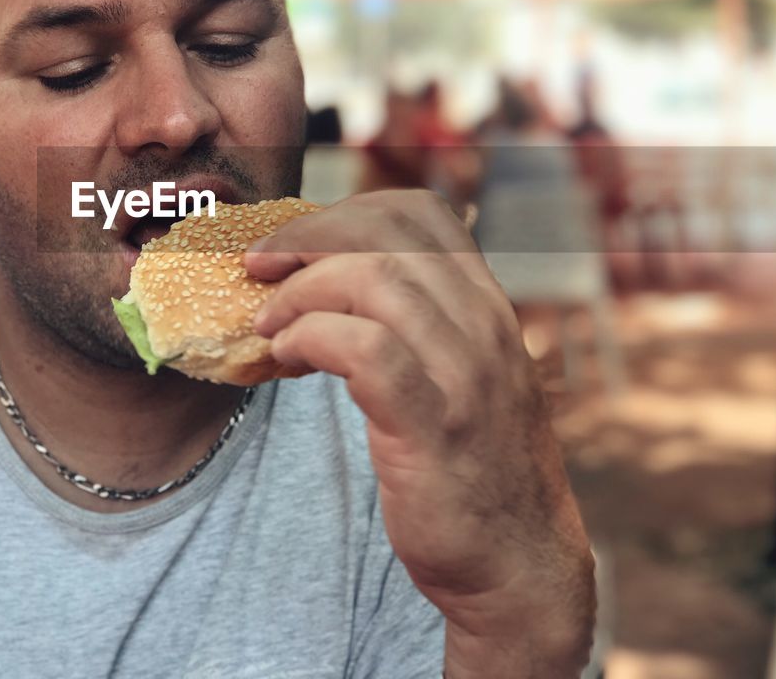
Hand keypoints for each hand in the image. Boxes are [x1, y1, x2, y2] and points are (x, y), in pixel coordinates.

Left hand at [246, 190, 594, 677]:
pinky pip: (366, 350)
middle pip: (386, 234)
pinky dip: (311, 338)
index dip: (344, 211)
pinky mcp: (436, 427)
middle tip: (256, 268)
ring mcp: (465, 374)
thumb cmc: (468, 466)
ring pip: (374, 279)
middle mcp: (484, 326)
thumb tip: (323, 283)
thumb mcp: (458, 374)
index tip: (294, 244)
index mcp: (486, 305)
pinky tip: (286, 358)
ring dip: (300, 292)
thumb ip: (416, 324)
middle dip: (305, 239)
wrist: (519, 565)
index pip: (420, 212)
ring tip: (267, 326)